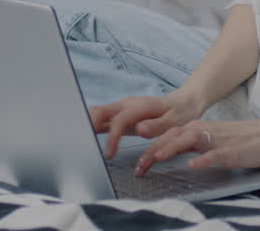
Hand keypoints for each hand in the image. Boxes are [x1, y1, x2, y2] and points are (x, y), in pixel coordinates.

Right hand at [89, 91, 203, 159]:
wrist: (183, 103)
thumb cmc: (179, 113)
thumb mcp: (174, 121)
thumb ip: (157, 125)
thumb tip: (140, 128)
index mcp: (138, 106)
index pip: (118, 120)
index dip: (112, 137)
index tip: (109, 155)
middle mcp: (126, 105)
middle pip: (99, 111)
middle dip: (87, 124)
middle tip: (80, 144)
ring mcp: (121, 108)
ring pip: (97, 113)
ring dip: (86, 125)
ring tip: (77, 142)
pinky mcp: (120, 115)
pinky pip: (102, 119)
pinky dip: (92, 127)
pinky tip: (84, 136)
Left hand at [135, 117, 259, 175]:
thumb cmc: (241, 140)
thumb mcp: (211, 140)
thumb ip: (192, 144)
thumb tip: (170, 151)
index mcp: (198, 129)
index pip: (168, 137)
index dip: (151, 149)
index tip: (138, 165)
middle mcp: (204, 131)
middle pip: (173, 137)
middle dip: (153, 151)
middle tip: (138, 167)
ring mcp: (218, 140)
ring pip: (189, 140)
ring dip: (171, 148)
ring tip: (156, 159)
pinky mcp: (232, 151)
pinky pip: (215, 155)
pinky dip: (203, 159)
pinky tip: (193, 165)